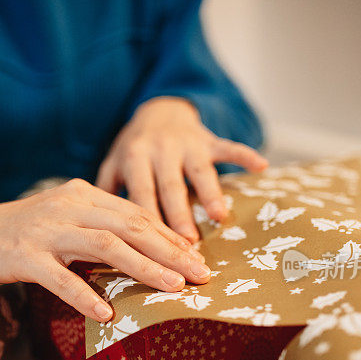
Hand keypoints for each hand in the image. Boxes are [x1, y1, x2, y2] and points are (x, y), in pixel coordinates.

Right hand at [0, 179, 210, 321]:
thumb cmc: (25, 231)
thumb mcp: (67, 219)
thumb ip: (100, 227)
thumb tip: (145, 250)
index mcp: (84, 195)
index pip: (136, 213)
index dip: (170, 236)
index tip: (197, 257)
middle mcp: (69, 207)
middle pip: (130, 226)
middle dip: (169, 250)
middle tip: (200, 274)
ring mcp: (47, 231)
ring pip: (104, 246)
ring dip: (142, 267)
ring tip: (172, 287)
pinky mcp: (25, 256)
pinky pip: (60, 277)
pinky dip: (85, 295)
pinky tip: (107, 312)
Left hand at [96, 96, 267, 241]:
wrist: (158, 110)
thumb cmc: (134, 149)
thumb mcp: (113, 164)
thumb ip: (106, 192)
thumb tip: (98, 229)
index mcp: (134, 158)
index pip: (140, 194)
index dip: (146, 221)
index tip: (152, 249)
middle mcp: (160, 149)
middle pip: (170, 187)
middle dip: (179, 215)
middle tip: (187, 244)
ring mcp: (187, 143)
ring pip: (200, 171)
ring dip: (210, 193)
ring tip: (218, 217)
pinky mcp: (209, 138)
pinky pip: (228, 146)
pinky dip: (245, 154)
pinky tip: (262, 166)